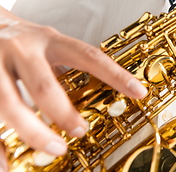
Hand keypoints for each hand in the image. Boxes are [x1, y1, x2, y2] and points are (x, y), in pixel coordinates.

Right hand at [0, 13, 147, 170]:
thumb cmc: (22, 40)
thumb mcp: (47, 43)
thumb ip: (65, 66)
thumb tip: (93, 95)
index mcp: (49, 40)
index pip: (88, 56)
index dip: (116, 74)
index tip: (139, 92)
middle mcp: (22, 49)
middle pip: (44, 86)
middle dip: (63, 113)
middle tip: (81, 130)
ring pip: (9, 104)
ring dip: (34, 132)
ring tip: (56, 148)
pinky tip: (6, 166)